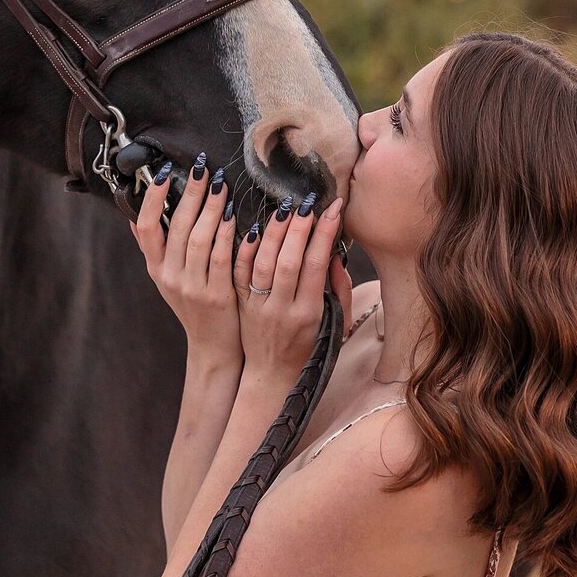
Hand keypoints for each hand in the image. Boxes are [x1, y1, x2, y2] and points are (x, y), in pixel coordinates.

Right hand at [129, 154, 240, 366]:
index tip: (162, 172)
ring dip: (210, 208)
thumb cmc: (195, 304)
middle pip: (176, 227)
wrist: (213, 346)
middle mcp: (169, 277)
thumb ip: (154, 248)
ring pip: (198, 239)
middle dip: (189, 193)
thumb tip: (132, 215)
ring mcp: (192, 287)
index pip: (145, 227)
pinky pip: (220, 258)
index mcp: (156, 268)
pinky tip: (234, 215)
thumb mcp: (168, 278)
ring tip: (220, 184)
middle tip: (202, 168)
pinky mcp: (216, 296)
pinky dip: (226, 234)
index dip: (151, 198)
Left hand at [232, 194, 344, 378]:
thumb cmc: (308, 345)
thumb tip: (333, 252)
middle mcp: (281, 310)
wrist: (271, 375)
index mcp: (308, 313)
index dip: (324, 234)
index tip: (333, 208)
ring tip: (284, 209)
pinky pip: (239, 272)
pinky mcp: (240, 304)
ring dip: (273, 232)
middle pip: (289, 261)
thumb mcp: (332, 322)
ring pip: (262, 264)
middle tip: (307, 201)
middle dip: (299, 227)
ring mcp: (257, 307)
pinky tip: (253, 227)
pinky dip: (245, 249)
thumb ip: (337, 288)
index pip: (316, 265)